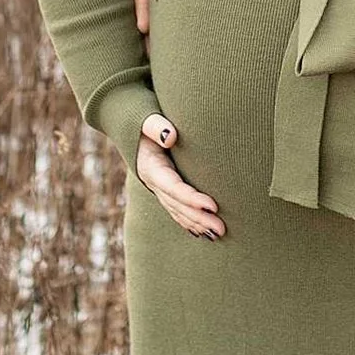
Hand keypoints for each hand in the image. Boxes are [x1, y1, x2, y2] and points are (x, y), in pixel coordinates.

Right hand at [138, 115, 223, 238]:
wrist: (133, 128)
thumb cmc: (146, 121)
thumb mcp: (147, 120)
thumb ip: (156, 126)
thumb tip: (170, 136)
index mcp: (151, 167)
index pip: (173, 187)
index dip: (191, 198)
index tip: (213, 206)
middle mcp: (153, 182)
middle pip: (177, 204)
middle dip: (199, 218)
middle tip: (221, 228)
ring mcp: (158, 189)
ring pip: (177, 211)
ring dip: (196, 224)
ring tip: (218, 234)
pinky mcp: (165, 190)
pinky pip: (176, 210)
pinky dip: (189, 222)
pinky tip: (203, 233)